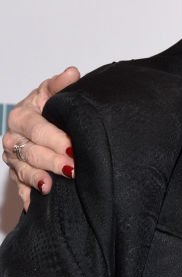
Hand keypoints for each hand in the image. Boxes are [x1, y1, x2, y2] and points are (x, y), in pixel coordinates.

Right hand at [2, 66, 78, 209]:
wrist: (38, 118)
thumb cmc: (48, 105)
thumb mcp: (53, 91)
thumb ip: (60, 84)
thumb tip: (72, 72)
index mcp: (22, 116)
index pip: (37, 129)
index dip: (55, 139)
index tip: (73, 148)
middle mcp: (13, 137)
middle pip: (31, 152)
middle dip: (52, 161)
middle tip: (72, 168)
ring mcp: (12, 157)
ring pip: (24, 169)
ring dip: (38, 178)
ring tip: (51, 186)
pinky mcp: (16, 172)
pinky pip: (19, 186)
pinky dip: (27, 195)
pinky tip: (34, 204)